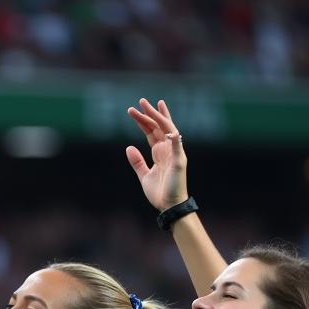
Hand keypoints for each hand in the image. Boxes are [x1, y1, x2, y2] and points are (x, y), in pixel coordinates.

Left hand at [125, 97, 186, 212]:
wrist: (169, 206)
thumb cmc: (159, 192)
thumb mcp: (144, 175)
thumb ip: (137, 162)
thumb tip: (128, 147)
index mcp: (160, 152)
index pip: (152, 132)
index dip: (144, 121)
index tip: (135, 110)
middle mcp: (168, 150)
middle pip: (158, 127)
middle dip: (150, 114)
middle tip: (141, 101)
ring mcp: (174, 154)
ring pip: (167, 130)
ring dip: (160, 118)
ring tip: (151, 106)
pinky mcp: (179, 161)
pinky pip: (177, 147)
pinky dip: (174, 138)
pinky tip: (169, 130)